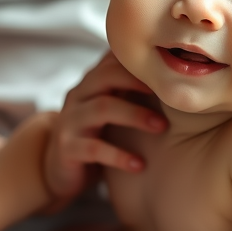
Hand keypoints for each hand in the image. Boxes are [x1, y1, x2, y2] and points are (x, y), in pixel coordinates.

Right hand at [45, 52, 165, 198]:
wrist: (58, 170)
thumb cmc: (96, 136)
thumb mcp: (111, 110)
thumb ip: (131, 92)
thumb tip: (173, 76)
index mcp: (92, 83)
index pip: (113, 60)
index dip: (140, 63)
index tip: (170, 70)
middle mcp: (79, 96)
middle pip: (106, 76)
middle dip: (139, 83)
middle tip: (169, 96)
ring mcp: (70, 121)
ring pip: (102, 108)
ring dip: (135, 115)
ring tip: (161, 127)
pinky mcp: (67, 148)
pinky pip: (94, 148)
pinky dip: (119, 156)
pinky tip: (140, 164)